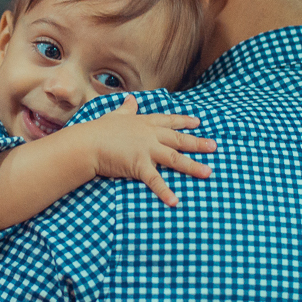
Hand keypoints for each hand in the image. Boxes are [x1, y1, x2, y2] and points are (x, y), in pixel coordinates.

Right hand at [77, 95, 214, 206]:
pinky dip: (165, 191)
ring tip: (208, 172)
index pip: (169, 121)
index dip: (185, 121)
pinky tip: (175, 201)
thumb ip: (126, 109)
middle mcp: (149, 135)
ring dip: (193, 166)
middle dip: (198, 143)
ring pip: (175, 158)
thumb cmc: (98, 130)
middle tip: (215, 147)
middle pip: (179, 139)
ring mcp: (146, 149)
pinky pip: (155, 180)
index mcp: (144, 122)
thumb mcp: (115, 116)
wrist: (87, 143)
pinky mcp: (138, 165)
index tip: (198, 122)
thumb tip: (131, 100)